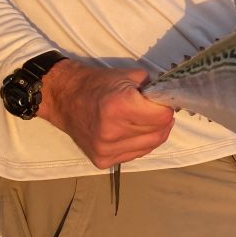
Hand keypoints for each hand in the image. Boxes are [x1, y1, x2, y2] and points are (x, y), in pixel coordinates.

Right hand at [37, 59, 173, 167]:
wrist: (64, 98)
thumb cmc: (98, 83)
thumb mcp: (128, 76)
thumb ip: (152, 88)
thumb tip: (171, 100)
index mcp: (119, 106)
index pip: (162, 117)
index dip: (166, 108)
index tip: (162, 102)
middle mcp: (112, 131)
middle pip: (158, 133)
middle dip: (162, 121)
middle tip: (156, 111)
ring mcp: (106, 149)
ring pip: (150, 146)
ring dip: (154, 133)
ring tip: (145, 121)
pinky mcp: (102, 161)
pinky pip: (136, 154)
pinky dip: (141, 143)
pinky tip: (133, 132)